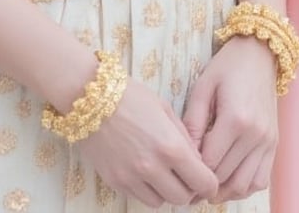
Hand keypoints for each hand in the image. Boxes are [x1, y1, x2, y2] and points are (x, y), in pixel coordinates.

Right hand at [79, 77, 218, 207]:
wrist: (89, 97)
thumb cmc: (130, 96)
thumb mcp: (165, 109)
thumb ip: (184, 137)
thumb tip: (196, 160)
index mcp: (171, 146)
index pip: (203, 182)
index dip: (209, 184)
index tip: (208, 180)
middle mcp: (152, 167)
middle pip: (183, 198)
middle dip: (189, 190)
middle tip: (186, 177)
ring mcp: (131, 177)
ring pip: (160, 202)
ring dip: (167, 191)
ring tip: (163, 172)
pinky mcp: (115, 182)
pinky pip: (139, 197)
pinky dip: (147, 190)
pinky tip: (144, 171)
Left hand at [181, 37, 278, 202]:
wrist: (259, 53)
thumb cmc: (227, 67)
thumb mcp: (203, 88)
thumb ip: (193, 122)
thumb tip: (184, 154)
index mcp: (235, 118)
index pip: (209, 161)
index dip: (191, 171)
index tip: (178, 171)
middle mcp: (255, 134)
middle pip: (225, 176)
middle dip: (204, 184)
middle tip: (187, 185)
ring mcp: (268, 141)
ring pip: (244, 185)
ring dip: (224, 192)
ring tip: (206, 187)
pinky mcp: (274, 143)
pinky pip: (261, 180)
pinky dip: (244, 186)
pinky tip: (228, 180)